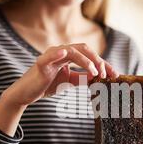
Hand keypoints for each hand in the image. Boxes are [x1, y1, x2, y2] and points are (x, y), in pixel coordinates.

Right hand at [3, 43, 118, 106]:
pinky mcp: (42, 63)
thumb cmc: (47, 85)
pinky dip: (58, 54)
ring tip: (95, 72)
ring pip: (73, 51)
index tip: (115, 74)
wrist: (27, 94)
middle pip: (84, 49)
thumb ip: (82, 78)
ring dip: (87, 61)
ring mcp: (51, 55)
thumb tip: (98, 79)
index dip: (103, 64)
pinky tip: (65, 55)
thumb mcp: (69, 82)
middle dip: (98, 61)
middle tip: (107, 74)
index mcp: (68, 55)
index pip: (90, 55)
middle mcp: (61, 52)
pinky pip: (51, 56)